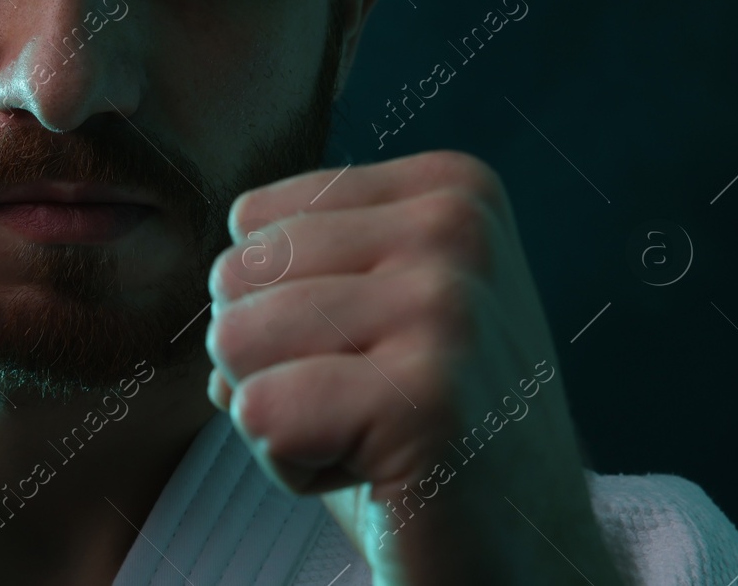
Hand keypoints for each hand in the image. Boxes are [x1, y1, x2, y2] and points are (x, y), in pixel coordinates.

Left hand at [205, 150, 623, 585]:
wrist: (524, 561)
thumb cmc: (424, 436)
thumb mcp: (371, 310)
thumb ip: (294, 265)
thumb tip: (212, 290)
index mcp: (448, 188)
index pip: (252, 217)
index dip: (282, 306)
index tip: (375, 357)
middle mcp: (457, 225)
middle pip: (235, 272)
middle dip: (271, 362)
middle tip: (371, 410)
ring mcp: (447, 304)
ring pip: (234, 339)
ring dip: (280, 416)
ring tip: (373, 439)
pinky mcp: (425, 394)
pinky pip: (258, 412)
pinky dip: (291, 467)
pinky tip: (378, 477)